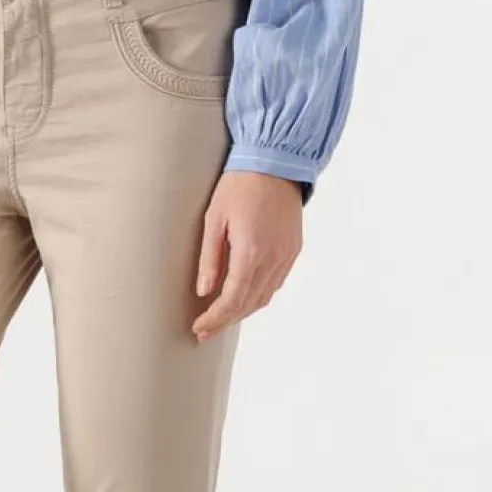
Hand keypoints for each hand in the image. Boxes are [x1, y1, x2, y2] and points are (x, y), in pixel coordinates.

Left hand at [194, 172, 303, 343]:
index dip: (215, 318)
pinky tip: (243, 299)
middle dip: (225, 321)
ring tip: (220, 319)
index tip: (198, 328)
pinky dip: (258, 296)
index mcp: (251, 251)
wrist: (276, 160)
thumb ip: (209, 258)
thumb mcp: (214, 219)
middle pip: (248, 304)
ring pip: (264, 298)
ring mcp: (286, 255)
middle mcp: (273, 258)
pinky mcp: (293, 250)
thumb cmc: (239, 184)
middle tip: (204, 331)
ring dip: (242, 312)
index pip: (232, 300)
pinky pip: (275, 283)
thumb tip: (203, 291)